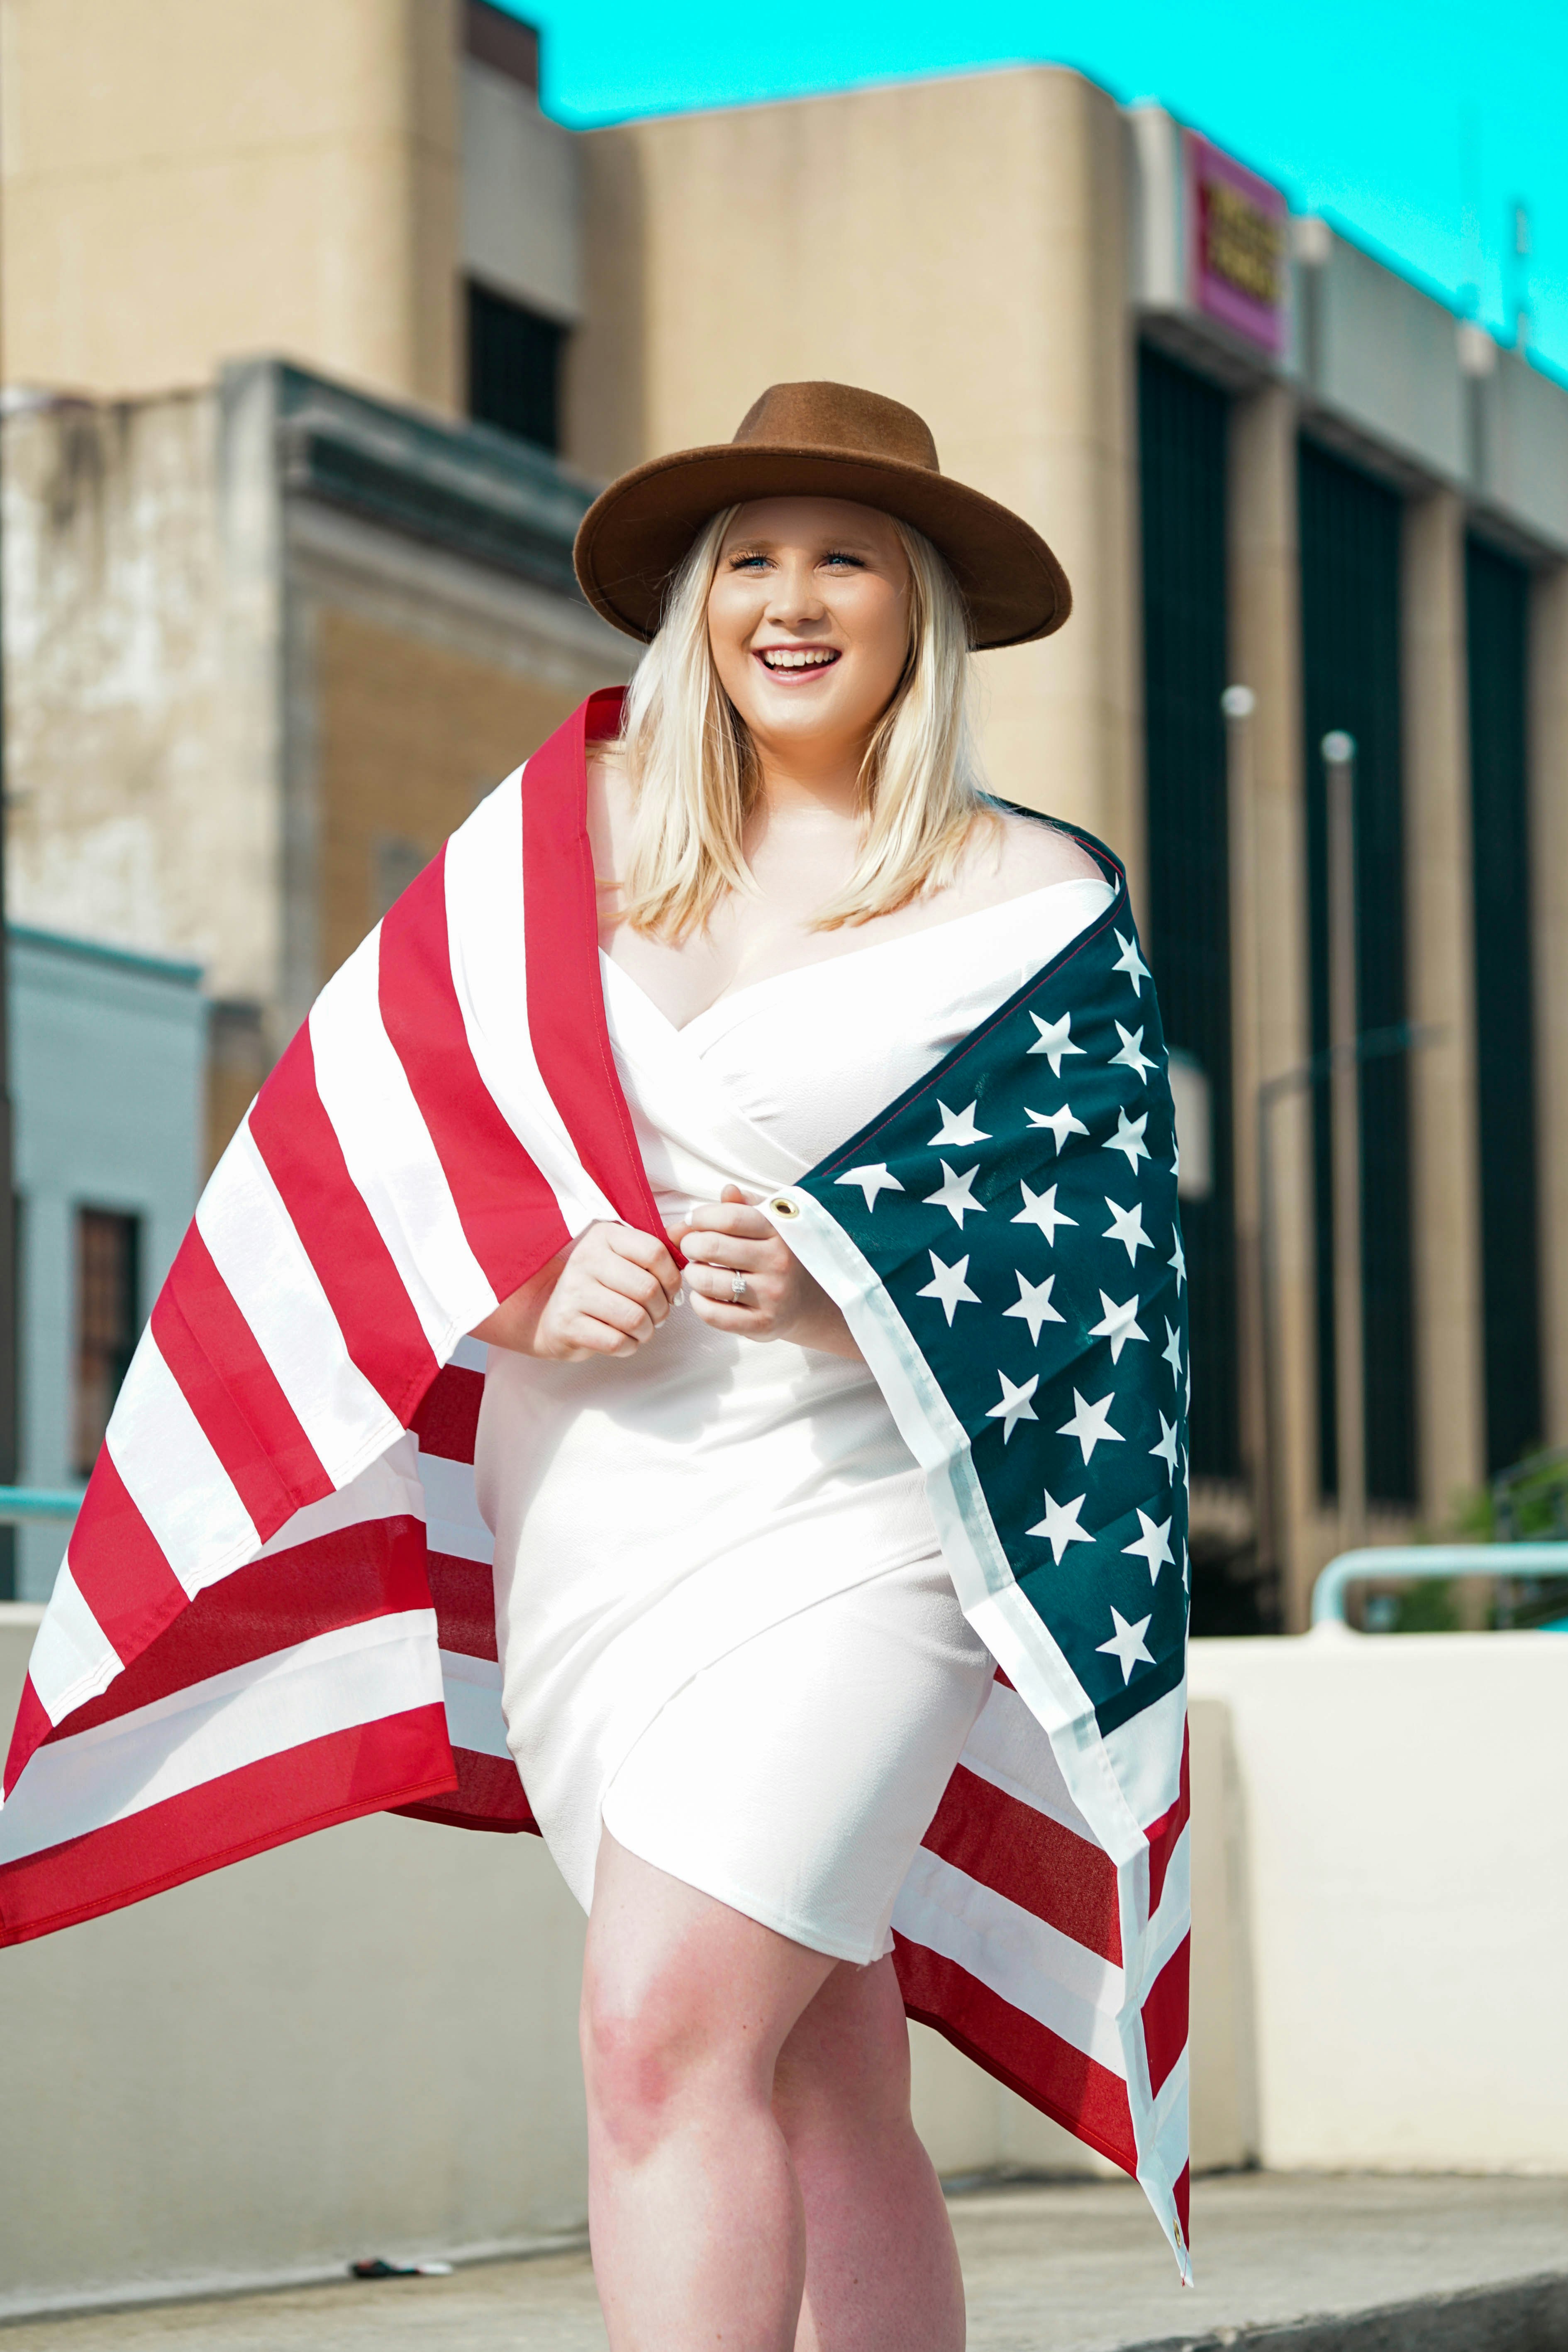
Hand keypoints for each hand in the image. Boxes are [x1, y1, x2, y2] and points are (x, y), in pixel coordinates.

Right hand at [471, 1221, 680, 1360]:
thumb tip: (687, 1241)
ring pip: (635, 1318)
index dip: (673, 1277)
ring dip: (647, 1330)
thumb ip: (652, 1249)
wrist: (544, 1310)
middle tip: (656, 1314)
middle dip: (662, 1309)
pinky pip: (617, 1342)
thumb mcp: (618, 1256)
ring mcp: (574, 1293)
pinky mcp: (567, 1325)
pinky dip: (629, 1346)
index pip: (655, 1252)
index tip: (669, 1289)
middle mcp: (586, 1260)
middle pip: (648, 1289)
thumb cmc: (594, 1284)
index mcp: (603, 1237)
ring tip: (641, 1328)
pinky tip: (623, 1339)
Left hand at [671, 1186, 861, 1359]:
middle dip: (690, 1244)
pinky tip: (703, 1295)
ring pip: (708, 1281)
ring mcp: (772, 1295)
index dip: (702, 1217)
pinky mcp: (763, 1324)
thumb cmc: (780, 1256)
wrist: (812, 1302)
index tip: (693, 1221)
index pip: (730, 1217)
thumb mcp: (769, 1223)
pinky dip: (699, 1303)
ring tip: (697, 1271)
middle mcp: (778, 1262)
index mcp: (779, 1232)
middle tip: (690, 1247)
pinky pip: (714, 1314)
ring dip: (692, 1274)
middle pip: (713, 1246)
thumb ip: (744, 1206)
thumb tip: (726, 1190)